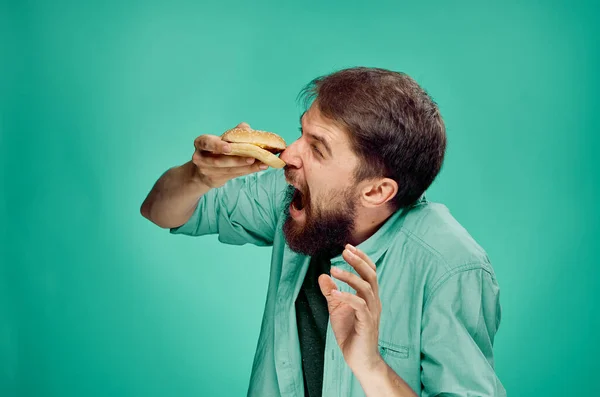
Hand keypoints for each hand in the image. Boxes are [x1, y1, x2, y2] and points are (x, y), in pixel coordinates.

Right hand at [192, 122, 267, 187]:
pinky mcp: (214, 180)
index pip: (206, 143)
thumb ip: (232, 133)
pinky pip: (234, 175)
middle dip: (237, 160)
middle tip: (252, 157)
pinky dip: (248, 171)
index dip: (217, 145)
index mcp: (200, 143)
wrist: (201, 171)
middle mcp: (200, 158)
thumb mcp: (219, 140)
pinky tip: (259, 167)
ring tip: (262, 163)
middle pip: (219, 160)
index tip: (229, 147)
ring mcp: (206, 171)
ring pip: (228, 170)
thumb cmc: (214, 150)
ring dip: (247, 167)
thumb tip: (246, 127)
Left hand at [318, 244, 383, 373]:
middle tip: (344, 251)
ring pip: (366, 288)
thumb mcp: (337, 310)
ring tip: (334, 270)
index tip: (348, 247)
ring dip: (349, 277)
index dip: (361, 258)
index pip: (370, 272)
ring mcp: (372, 312)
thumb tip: (322, 276)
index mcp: (369, 296)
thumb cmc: (351, 334)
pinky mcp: (367, 324)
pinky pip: (359, 306)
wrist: (360, 360)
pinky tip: (334, 293)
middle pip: (371, 275)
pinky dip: (347, 297)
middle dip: (358, 261)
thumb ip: (331, 293)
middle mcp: (374, 301)